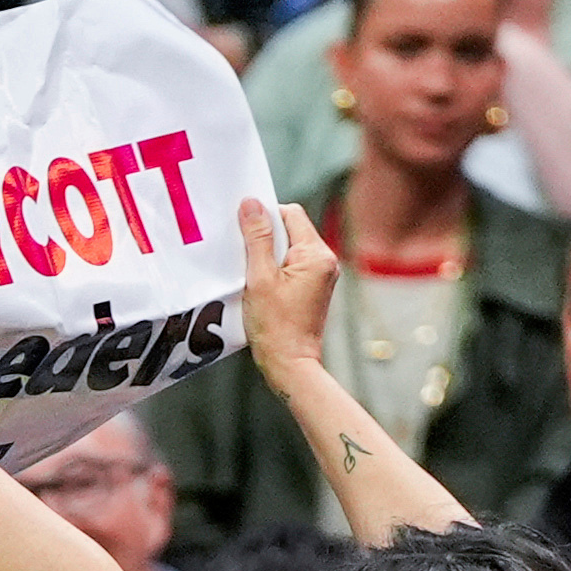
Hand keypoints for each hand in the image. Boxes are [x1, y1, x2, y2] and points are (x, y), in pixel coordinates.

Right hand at [239, 196, 335, 377]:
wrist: (290, 366)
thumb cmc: (275, 328)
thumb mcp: (260, 278)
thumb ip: (257, 238)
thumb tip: (252, 204)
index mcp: (316, 254)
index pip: (291, 214)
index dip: (266, 217)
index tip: (245, 232)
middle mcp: (325, 261)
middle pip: (291, 230)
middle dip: (266, 239)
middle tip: (246, 258)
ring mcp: (322, 275)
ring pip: (290, 248)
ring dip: (269, 255)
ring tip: (254, 276)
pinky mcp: (315, 288)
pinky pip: (293, 265)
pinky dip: (276, 270)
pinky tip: (262, 286)